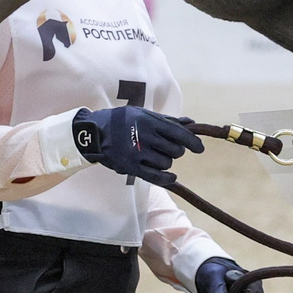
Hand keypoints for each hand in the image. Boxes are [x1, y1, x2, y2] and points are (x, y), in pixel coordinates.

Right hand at [72, 105, 200, 183]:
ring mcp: (137, 152)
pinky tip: (172, 177)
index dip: (193, 142)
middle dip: (176, 151)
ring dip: (165, 162)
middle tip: (168, 149)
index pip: (179, 133)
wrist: (92, 133)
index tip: (199, 149)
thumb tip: (191, 122)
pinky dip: (167, 178)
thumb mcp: (141, 114)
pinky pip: (156, 177)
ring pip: (166, 163)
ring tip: (155, 157)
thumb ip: (166, 120)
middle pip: (175, 150)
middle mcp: (144, 136)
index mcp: (148, 120)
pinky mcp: (130, 167)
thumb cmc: (120, 121)